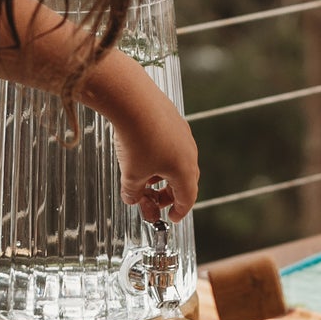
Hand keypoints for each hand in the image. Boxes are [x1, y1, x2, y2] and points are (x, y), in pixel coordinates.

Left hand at [109, 74, 199, 223]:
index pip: (187, 198)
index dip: (179, 211)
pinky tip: (142, 153)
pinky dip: (160, 156)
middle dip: (168, 193)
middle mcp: (189, 153)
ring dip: (163, 175)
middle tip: (154, 200)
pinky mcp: (173, 120)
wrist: (134, 101)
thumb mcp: (131, 175)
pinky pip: (171, 144)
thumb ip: (132, 192)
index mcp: (184, 171)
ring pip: (177, 161)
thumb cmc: (136, 140)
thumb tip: (132, 198)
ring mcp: (183, 134)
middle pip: (184, 181)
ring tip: (144, 177)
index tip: (172, 217)